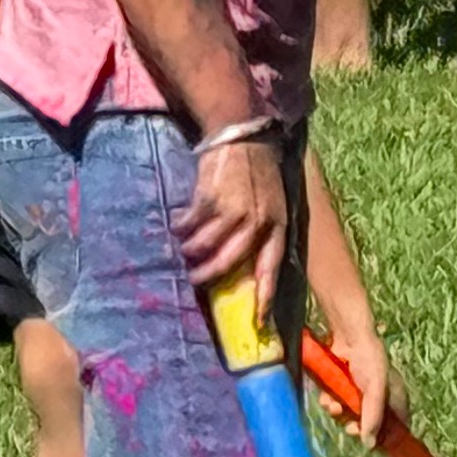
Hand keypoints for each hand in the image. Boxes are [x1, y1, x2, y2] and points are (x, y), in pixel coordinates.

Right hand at [176, 136, 292, 305]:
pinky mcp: (211, 198)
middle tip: (195, 279)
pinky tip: (179, 222)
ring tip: (184, 248)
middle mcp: (257, 220)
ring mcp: (234, 209)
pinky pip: (191, 224)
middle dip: (209, 274)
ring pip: (205, 245)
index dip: (264, 294)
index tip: (258, 320)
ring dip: (190, 249)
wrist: (245, 136)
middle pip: (229, 261)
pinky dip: (182, 226)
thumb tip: (246, 269)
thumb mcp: (271, 203)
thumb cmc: (259, 175)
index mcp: (276, 224)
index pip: (270, 266)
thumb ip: (261, 231)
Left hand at [320, 325, 406, 450]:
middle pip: (370, 424)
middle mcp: (379, 397)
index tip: (370, 442)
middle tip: (349, 428)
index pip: (396, 424)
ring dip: (340, 414)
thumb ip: (373, 417)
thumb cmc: (369, 360)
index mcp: (395, 396)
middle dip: (356, 426)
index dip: (385, 436)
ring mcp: (360, 393)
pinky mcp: (343, 388)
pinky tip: (327, 399)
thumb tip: (369, 446)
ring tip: (334, 406)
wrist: (347, 336)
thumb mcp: (375, 389)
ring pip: (350, 415)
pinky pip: (337, 404)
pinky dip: (331, 404)